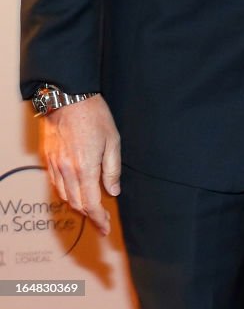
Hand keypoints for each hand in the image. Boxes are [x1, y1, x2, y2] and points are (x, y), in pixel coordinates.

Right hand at [40, 95, 120, 235]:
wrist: (68, 97)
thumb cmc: (94, 115)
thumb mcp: (112, 140)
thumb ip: (112, 169)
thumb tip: (114, 191)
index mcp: (85, 168)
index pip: (90, 204)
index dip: (98, 219)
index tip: (105, 227)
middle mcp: (67, 171)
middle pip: (76, 203)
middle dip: (90, 215)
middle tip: (101, 220)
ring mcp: (55, 165)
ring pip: (64, 196)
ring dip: (77, 205)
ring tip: (90, 207)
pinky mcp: (48, 159)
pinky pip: (55, 184)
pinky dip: (66, 192)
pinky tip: (74, 190)